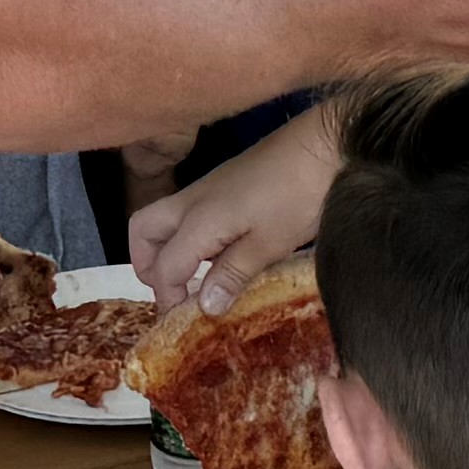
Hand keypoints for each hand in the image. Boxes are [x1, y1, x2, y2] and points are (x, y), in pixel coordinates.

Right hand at [132, 109, 341, 309]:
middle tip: (173, 294)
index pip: (164, 267)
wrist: (326, 145)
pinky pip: (186, 213)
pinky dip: (187, 238)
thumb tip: (202, 306)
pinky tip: (218, 256)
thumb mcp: (270, 243)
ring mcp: (207, 188)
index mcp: (199, 219)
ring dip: (166, 251)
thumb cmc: (299, 196)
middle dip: (147, 266)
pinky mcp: (224, 183)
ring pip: (162, 219)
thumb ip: (232, 274)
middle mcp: (192, 200)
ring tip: (195, 280)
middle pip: (142, 230)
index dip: (168, 298)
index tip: (182, 323)